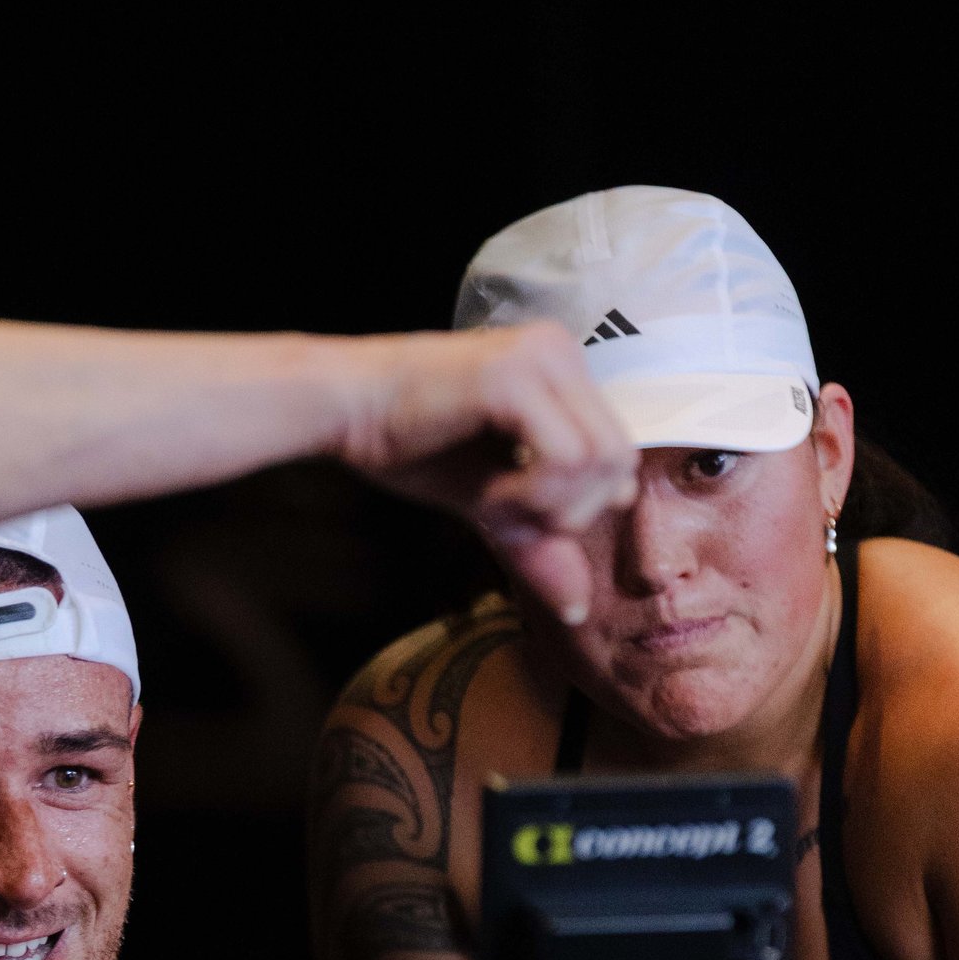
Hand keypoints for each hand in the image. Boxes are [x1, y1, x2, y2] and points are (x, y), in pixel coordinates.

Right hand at [346, 325, 635, 626]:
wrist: (339, 408)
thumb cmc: (404, 443)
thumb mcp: (487, 500)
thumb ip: (538, 541)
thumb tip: (577, 610)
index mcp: (562, 366)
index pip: (618, 453)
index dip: (579, 503)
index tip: (517, 509)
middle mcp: (560, 349)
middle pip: (619, 460)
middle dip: (571, 510)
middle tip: (506, 512)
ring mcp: (540, 358)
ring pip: (600, 460)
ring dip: (548, 504)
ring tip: (492, 501)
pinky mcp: (513, 377)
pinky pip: (563, 458)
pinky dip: (530, 495)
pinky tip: (486, 493)